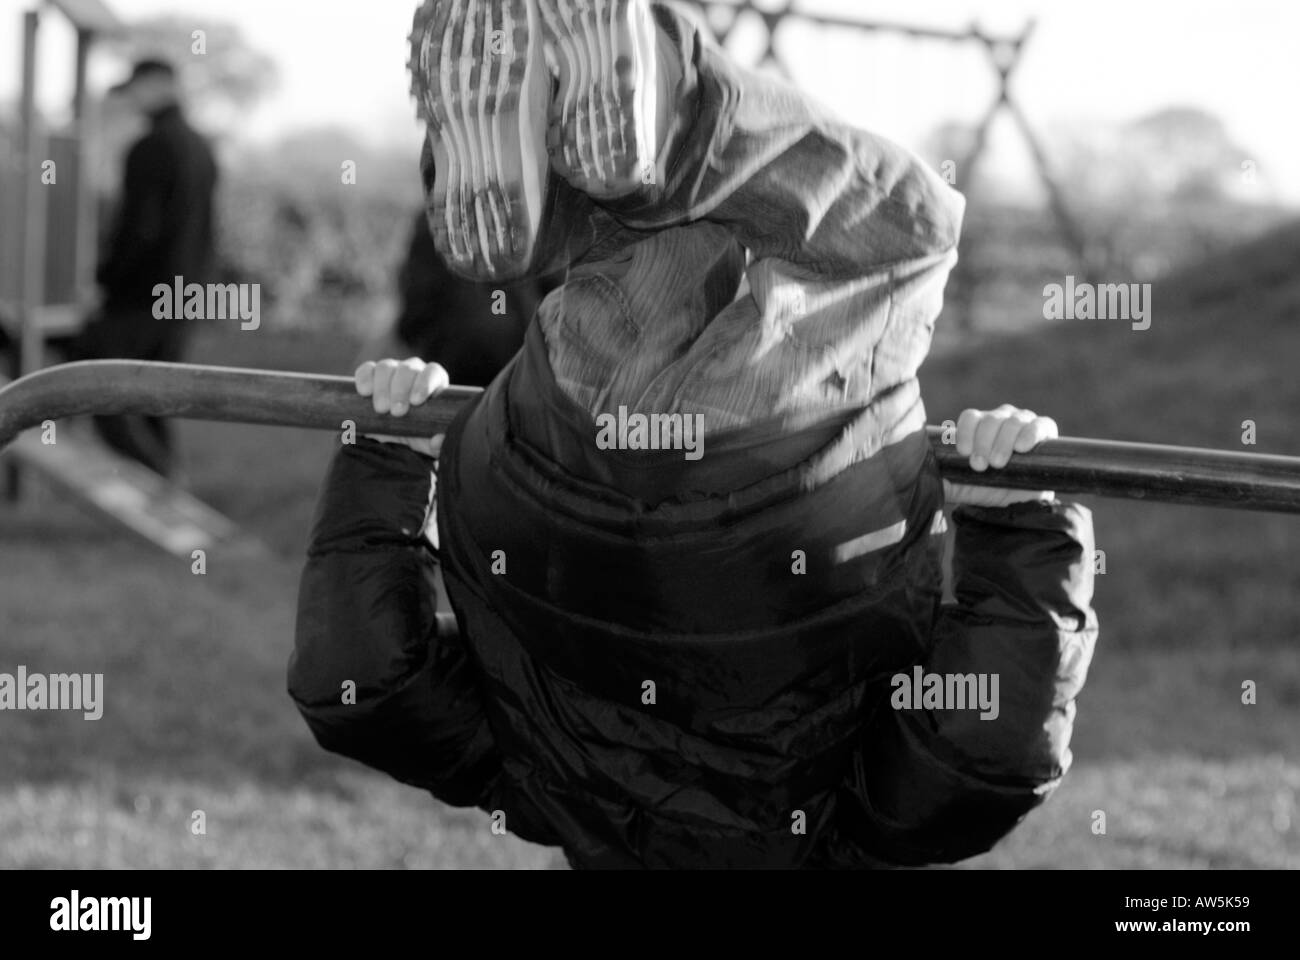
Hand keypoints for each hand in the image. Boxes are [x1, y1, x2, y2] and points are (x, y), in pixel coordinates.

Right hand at [355, 358, 448, 457]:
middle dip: (400, 390)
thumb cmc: (417, 436)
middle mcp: (413, 372)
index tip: (415, 401)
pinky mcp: (371, 374)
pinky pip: (367, 369)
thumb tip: (438, 439)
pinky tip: (364, 392)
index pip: (432, 372)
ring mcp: (392, 370)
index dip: (424, 383)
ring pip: (386, 367)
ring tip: (381, 409)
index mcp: (433, 383)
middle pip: (408, 369)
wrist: (392, 438)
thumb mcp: (429, 444)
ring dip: (382, 387)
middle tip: (396, 412)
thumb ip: (438, 444)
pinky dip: (364, 378)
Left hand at [943, 405, 1057, 507]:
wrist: (1019, 502)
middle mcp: (1001, 418)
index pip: (971, 417)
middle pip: (990, 420)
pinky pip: (1039, 424)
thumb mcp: (964, 485)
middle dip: (982, 443)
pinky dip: (1029, 434)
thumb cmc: (989, 487)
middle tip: (980, 466)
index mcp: (981, 425)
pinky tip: (1022, 447)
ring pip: (1011, 421)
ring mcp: (1023, 422)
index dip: (965, 433)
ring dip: (1002, 442)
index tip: (963, 453)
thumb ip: (945, 480)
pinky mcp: (1044, 430)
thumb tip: (924, 481)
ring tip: (998, 463)